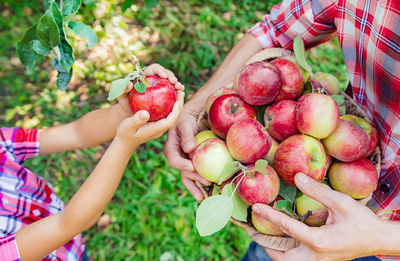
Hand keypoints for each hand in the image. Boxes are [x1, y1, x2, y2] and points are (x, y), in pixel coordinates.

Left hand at [116, 63, 184, 115]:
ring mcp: (161, 87)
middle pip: (166, 73)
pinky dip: (177, 93)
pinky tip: (181, 96)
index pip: (155, 68)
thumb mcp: (121, 95)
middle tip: (174, 82)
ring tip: (180, 89)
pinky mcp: (165, 95)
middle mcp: (155, 78)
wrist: (131, 111)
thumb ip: (122, 89)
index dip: (160, 70)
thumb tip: (129, 83)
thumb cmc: (126, 102)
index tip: (163, 76)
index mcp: (146, 74)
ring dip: (177, 84)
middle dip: (171, 76)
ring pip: (171, 83)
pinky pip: (173, 93)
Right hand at [116, 90, 184, 148]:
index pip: (170, 121)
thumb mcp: (128, 125)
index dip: (176, 111)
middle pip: (174, 117)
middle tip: (181, 91)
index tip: (178, 100)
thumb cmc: (125, 133)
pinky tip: (169, 96)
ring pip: (172, 115)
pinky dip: (170, 105)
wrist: (124, 142)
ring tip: (178, 92)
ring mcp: (159, 127)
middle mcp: (160, 129)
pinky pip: (167, 114)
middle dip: (179, 105)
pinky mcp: (157, 124)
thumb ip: (136, 120)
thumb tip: (145, 113)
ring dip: (177, 104)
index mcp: (155, 129)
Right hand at [164, 99, 211, 200]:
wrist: (190, 122)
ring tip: (203, 197)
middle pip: (184, 172)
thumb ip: (187, 136)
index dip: (183, 165)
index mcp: (171, 150)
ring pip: (189, 178)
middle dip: (194, 179)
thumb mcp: (185, 126)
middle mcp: (177, 160)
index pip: (175, 160)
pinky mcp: (193, 166)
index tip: (192, 166)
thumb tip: (189, 148)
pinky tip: (209, 191)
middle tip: (206, 181)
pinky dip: (202, 184)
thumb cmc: (186, 122)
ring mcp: (185, 164)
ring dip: (196, 187)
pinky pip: (196, 176)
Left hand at [253, 173, 386, 260]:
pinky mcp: (320, 260)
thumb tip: (297, 176)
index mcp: (318, 241)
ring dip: (273, 248)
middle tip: (252, 228)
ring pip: (287, 260)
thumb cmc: (362, 222)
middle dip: (264, 243)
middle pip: (280, 255)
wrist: (378, 240)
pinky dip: (285, 249)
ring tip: (262, 232)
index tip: (255, 207)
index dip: (269, 215)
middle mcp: (314, 255)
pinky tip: (281, 236)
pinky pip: (296, 258)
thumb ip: (317, 191)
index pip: (286, 227)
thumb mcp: (341, 202)